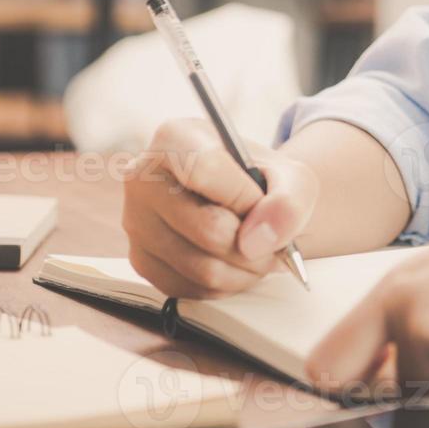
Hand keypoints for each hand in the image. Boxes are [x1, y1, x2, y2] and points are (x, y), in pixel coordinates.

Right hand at [122, 119, 318, 298]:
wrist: (244, 201)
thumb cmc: (262, 181)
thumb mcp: (292, 177)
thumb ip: (289, 201)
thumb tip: (259, 241)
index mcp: (175, 138)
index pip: (205, 170)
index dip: (245, 197)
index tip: (261, 204)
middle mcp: (143, 178)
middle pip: (208, 230)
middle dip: (256, 245)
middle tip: (274, 241)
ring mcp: (136, 222)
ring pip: (202, 268)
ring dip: (246, 271)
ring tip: (259, 253)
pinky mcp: (140, 261)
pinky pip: (190, 289)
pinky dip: (225, 285)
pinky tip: (235, 264)